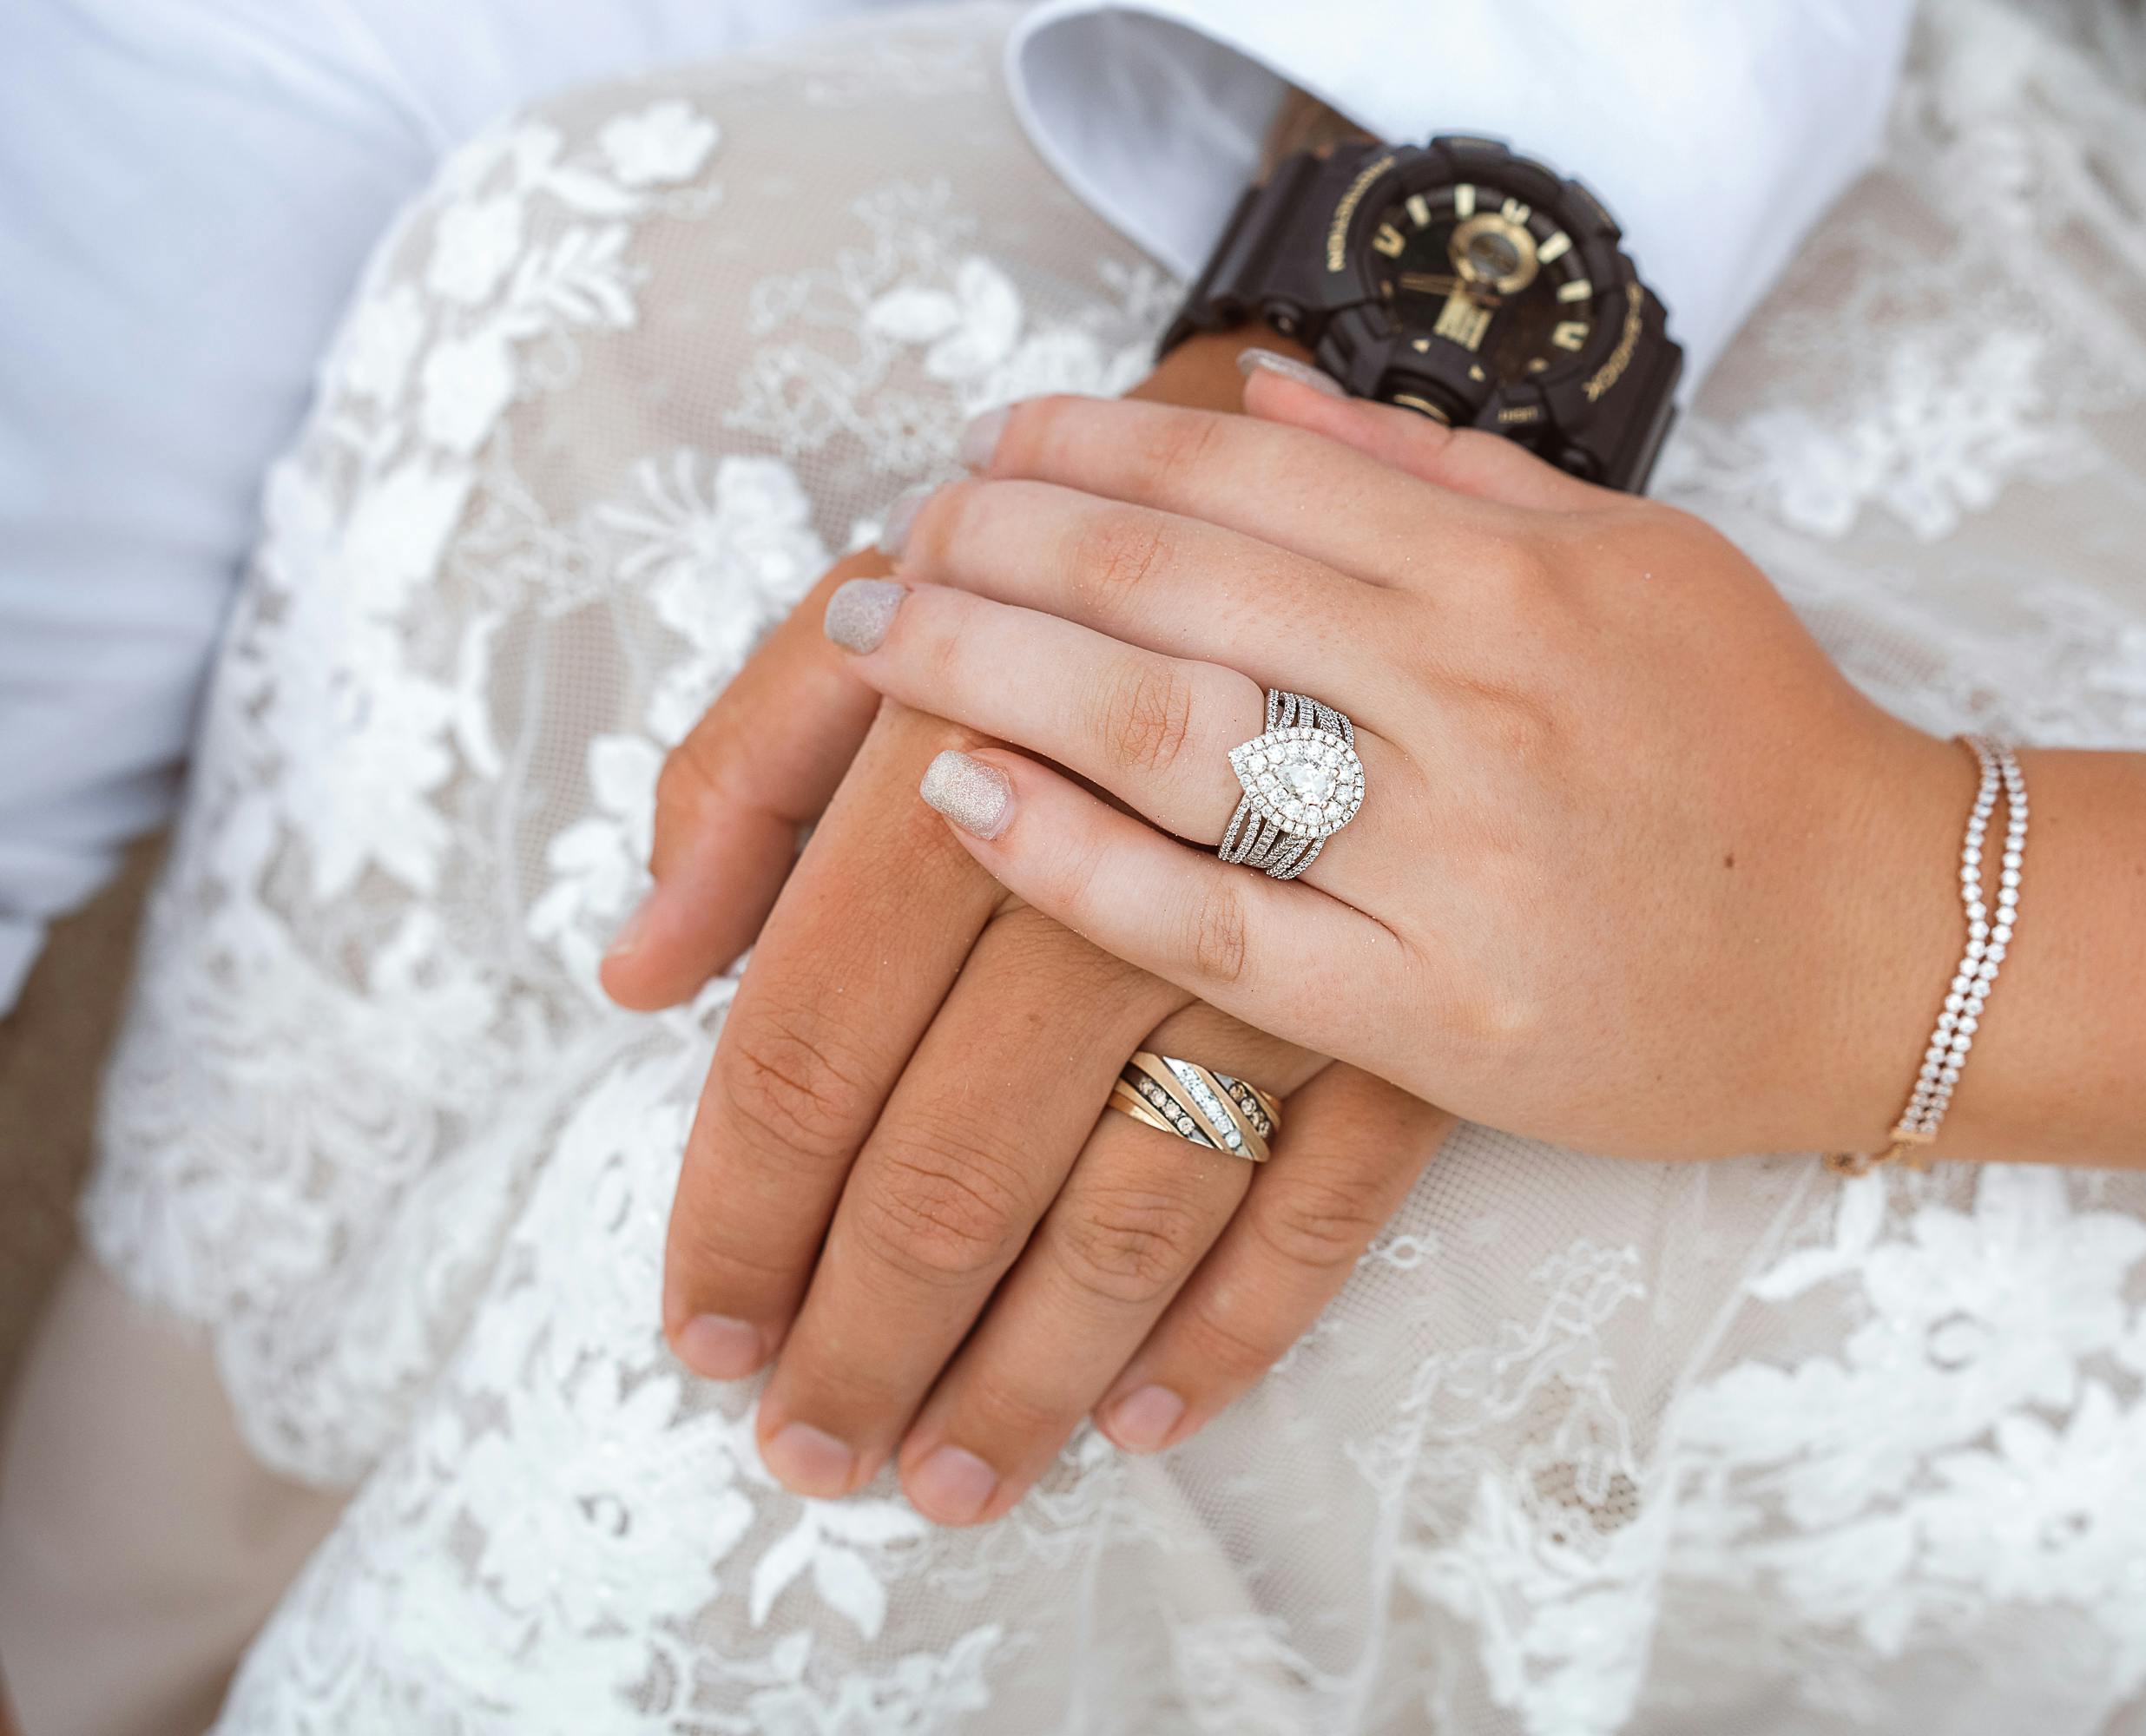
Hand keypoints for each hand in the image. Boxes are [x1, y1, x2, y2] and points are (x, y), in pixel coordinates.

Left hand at [604, 335, 1454, 1518]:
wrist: (1353, 512)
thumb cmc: (1073, 575)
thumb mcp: (886, 618)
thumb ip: (742, 776)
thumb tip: (636, 973)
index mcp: (960, 761)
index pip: (811, 1039)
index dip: (738, 1208)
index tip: (697, 1334)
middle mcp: (1116, 866)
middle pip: (956, 1159)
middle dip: (864, 1335)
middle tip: (806, 1456)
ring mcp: (1279, 943)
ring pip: (1131, 1207)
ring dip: (1028, 1370)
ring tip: (951, 1483)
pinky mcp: (1406, 996)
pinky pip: (1325, 1198)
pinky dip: (1240, 1321)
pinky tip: (1151, 1416)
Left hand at [829, 359, 1972, 1161]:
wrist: (1889, 944)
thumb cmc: (1754, 745)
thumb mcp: (1634, 561)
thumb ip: (1448, 476)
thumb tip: (1266, 391)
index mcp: (1511, 570)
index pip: (1241, 471)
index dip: (1085, 448)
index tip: (987, 450)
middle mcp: (1471, 691)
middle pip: (1173, 581)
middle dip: (996, 543)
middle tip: (889, 545)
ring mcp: (1450, 856)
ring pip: (1170, 733)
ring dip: (992, 667)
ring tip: (880, 642)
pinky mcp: (1436, 1013)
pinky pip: (1217, 928)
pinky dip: (1071, 858)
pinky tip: (960, 800)